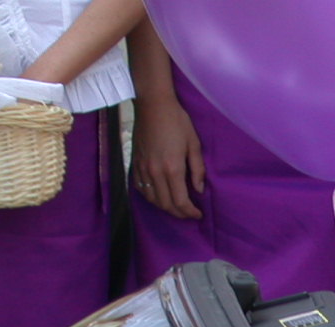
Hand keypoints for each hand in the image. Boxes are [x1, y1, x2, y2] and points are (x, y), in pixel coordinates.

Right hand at [130, 97, 204, 218]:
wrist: (153, 105)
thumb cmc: (177, 121)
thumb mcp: (194, 144)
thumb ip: (197, 170)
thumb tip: (199, 190)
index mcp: (172, 169)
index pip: (180, 202)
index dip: (190, 212)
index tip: (198, 214)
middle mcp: (155, 172)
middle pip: (166, 205)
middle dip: (179, 213)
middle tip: (189, 213)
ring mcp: (143, 169)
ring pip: (153, 199)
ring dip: (165, 207)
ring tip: (176, 207)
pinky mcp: (135, 163)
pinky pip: (141, 189)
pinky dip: (151, 197)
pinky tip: (159, 196)